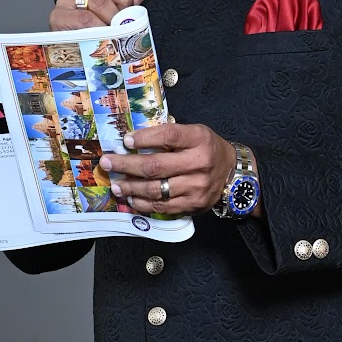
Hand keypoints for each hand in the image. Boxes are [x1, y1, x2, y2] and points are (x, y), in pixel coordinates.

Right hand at [50, 0, 156, 29]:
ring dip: (113, 16)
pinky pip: (86, 18)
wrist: (72, 46)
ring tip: (114, 27)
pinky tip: (103, 32)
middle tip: (125, 14)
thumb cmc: (96, 26)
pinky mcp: (59, 16)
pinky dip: (100, 26)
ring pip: (98, 0)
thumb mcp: (119, 6)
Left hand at [101, 124, 252, 216]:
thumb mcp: (195, 134)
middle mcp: (199, 163)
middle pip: (156, 166)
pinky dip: (143, 203)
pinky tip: (132, 198)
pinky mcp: (192, 205)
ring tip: (116, 184)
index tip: (125, 140)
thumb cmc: (208, 150)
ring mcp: (196, 187)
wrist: (234, 176)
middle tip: (107, 163)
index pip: (168, 136)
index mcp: (199, 139)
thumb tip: (134, 140)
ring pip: (156, 190)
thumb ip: (170, 135)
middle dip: (126, 165)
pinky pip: (162, 207)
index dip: (144, 138)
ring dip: (131, 188)